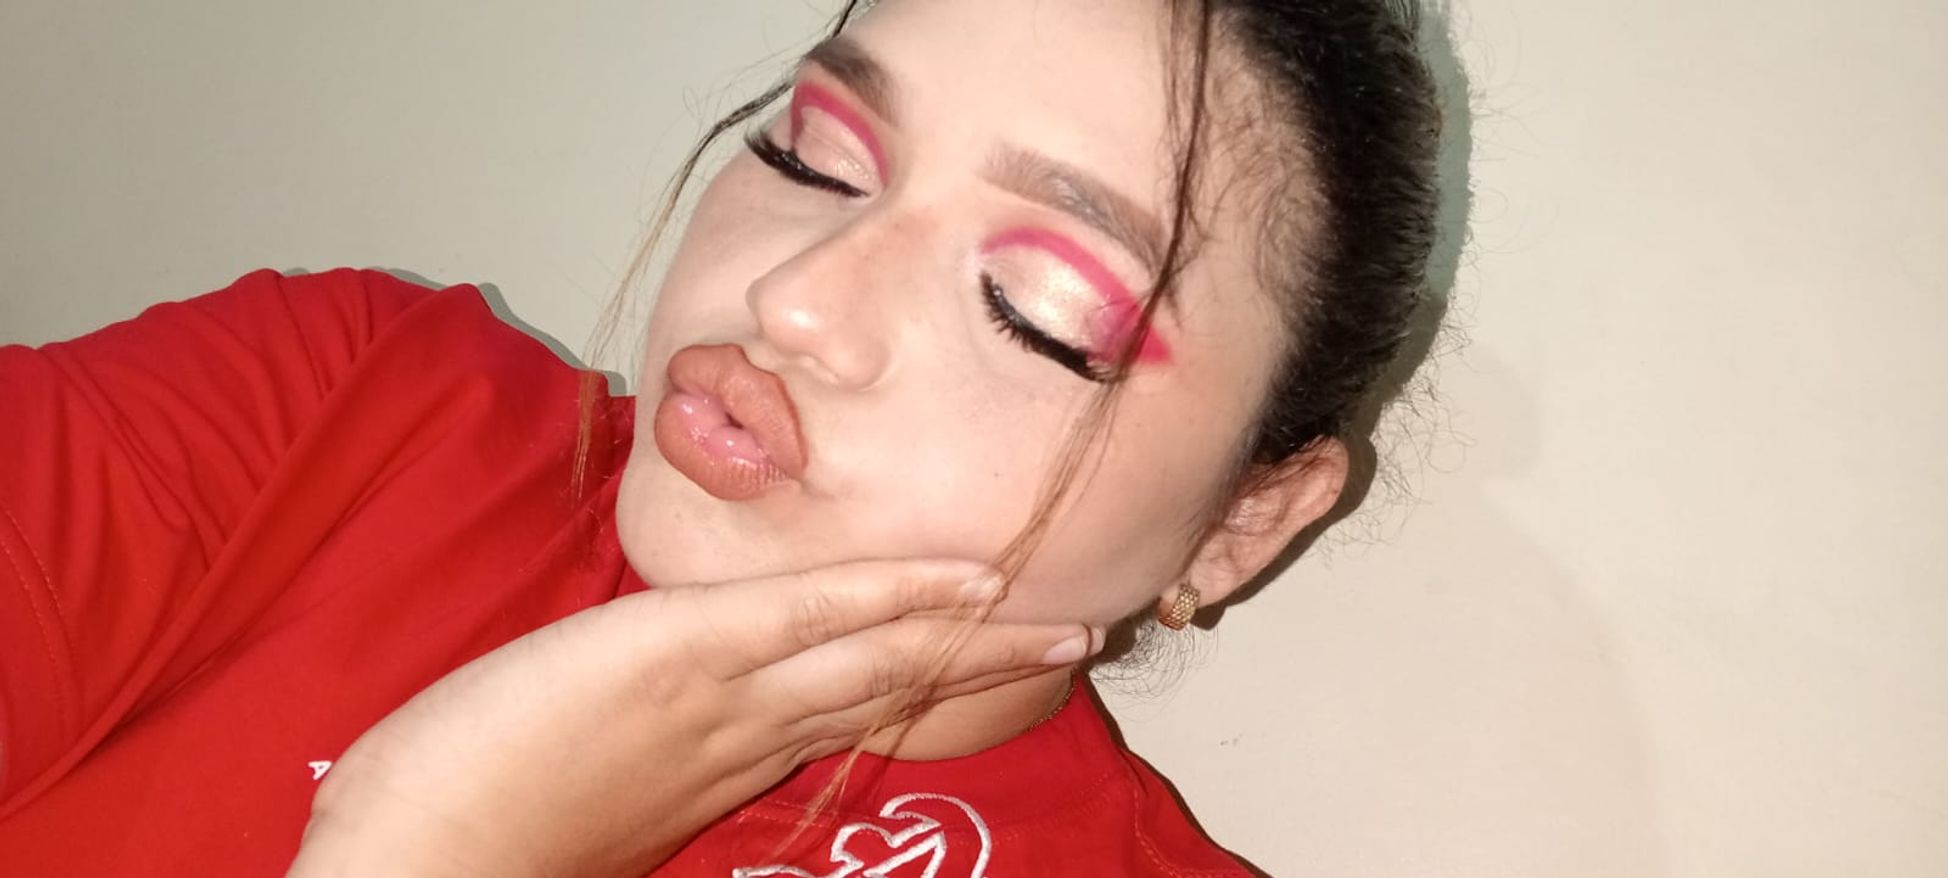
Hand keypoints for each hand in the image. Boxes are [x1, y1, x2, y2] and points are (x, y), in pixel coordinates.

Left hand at [285, 559, 1095, 877]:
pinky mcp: (684, 655)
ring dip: (974, 635)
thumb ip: (647, 747)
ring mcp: (721, 698)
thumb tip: (664, 710)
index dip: (916, 686)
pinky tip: (962, 577)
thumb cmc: (460, 827)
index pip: (838, 716)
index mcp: (717, 764)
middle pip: (886, 693)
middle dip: (980, 668)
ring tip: (1061, 618)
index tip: (973, 668)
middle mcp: (743, 739)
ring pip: (875, 658)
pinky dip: (893, 593)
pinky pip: (813, 616)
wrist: (411, 869)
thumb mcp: (582, 786)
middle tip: (1069, 640)